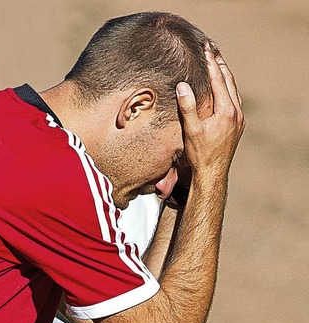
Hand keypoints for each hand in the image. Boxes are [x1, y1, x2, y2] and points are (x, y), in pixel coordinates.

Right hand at [176, 45, 244, 186]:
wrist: (212, 173)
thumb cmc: (199, 154)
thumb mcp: (190, 131)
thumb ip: (187, 107)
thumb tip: (183, 85)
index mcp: (226, 111)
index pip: (218, 80)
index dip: (211, 63)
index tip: (206, 49)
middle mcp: (236, 112)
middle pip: (229, 80)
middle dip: (219, 64)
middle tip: (212, 48)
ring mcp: (239, 119)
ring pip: (233, 89)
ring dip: (225, 75)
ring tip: (217, 63)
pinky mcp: (237, 125)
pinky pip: (234, 99)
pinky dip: (228, 88)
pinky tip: (223, 87)